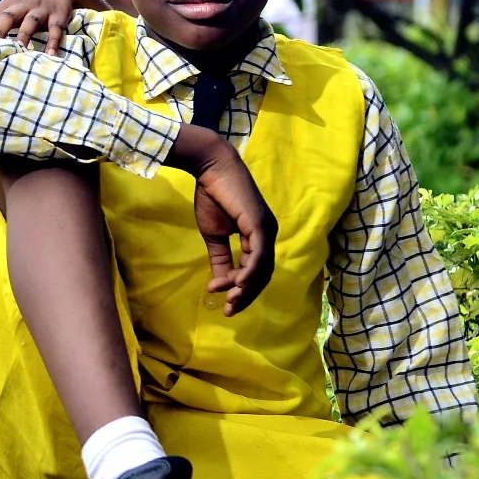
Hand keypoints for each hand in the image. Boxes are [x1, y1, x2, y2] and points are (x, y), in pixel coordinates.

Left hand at [0, 0, 106, 55]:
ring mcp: (41, 9)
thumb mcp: (12, 3)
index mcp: (8, 4)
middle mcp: (22, 6)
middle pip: (8, 18)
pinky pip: (56, 29)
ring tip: (20, 50)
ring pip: (30, 22)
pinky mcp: (58, 14)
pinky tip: (51, 55)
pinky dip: (53, 41)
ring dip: (25, 35)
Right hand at [165, 124, 277, 315]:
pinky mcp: (260, 225)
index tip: (216, 294)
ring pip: (262, 269)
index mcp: (258, 236)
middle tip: (228, 309)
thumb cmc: (213, 196)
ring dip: (245, 288)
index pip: (254, 270)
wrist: (211, 169)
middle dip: (245, 295)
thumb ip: (219, 258)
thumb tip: (219, 284)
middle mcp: (267, 234)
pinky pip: (259, 256)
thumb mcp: (214, 235)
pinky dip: (250, 273)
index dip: (238, 287)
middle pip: (262, 275)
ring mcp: (267, 230)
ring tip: (227, 298)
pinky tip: (237, 284)